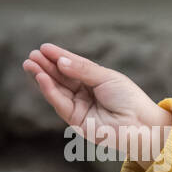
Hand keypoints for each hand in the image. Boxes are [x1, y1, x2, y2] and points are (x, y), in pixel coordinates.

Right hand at [21, 42, 171, 170]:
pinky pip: (60, 104)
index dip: (59, 57)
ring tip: (30, 64)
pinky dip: (49, 90)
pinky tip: (41, 78)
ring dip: (42, 77)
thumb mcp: (106, 78)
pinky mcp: (76, 121)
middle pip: (61, 78)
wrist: (140, 124)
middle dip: (45, 66)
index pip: (73, 67)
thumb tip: (60, 61)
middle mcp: (86, 94)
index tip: (44, 47)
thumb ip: (82, 70)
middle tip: (31, 55)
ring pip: (57, 90)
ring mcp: (80, 108)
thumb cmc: (129, 99)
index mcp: (95, 81)